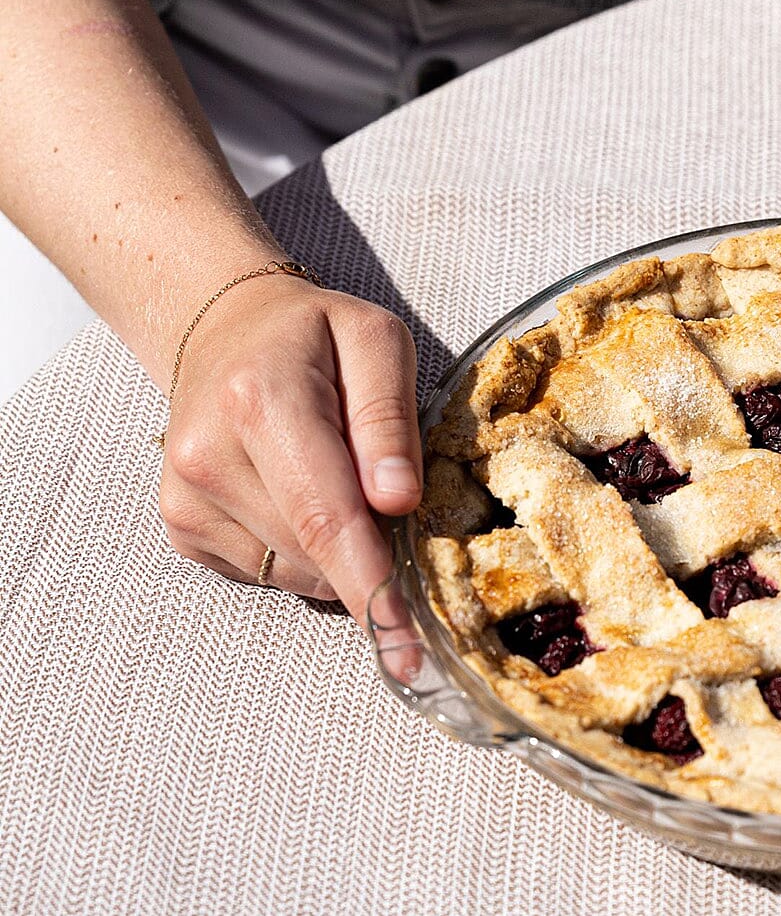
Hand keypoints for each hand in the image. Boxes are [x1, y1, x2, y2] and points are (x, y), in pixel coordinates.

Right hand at [158, 274, 420, 620]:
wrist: (226, 330)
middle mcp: (209, 456)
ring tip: (344, 481)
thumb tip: (398, 500)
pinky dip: (304, 550)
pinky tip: (302, 493)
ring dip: (339, 551)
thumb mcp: (375, 341)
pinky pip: (266, 570)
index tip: (406, 642)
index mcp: (261, 400)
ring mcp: (185, 498)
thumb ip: (388, 417)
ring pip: (293, 570)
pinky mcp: (182, 525)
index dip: (370, 582)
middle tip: (401, 512)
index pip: (325, 513)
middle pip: (312, 550)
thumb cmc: (314, 336)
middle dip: (372, 555)